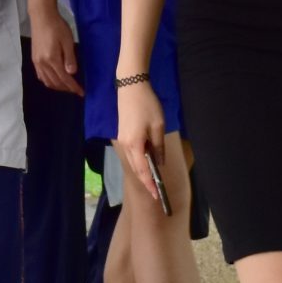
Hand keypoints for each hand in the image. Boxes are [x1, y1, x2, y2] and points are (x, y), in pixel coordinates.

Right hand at [30, 6, 82, 93]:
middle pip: (55, 82)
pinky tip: (54, 79)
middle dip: (66, 88)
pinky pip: (41, 76)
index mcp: (52, 59)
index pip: (64, 78)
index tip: (81, 92)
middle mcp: (42, 63)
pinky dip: (48, 81)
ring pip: (47, 81)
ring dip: (57, 86)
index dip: (73, 87)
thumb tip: (72, 73)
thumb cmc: (57, 27)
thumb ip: (70, 58)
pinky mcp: (34, 59)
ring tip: (67, 86)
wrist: (42, 17)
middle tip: (76, 89)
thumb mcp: (67, 41)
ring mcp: (36, 62)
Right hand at [115, 82, 168, 212]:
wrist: (131, 87)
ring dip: (142, 171)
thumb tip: (159, 162)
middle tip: (157, 192)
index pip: (142, 170)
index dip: (149, 184)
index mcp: (134, 144)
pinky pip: (131, 153)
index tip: (157, 195)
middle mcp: (125, 145)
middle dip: (146, 181)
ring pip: (132, 161)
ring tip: (154, 180)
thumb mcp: (158, 126)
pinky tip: (147, 162)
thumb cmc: (147, 105)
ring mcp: (122, 140)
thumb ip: (158, 146)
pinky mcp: (123, 134)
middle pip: (136, 168)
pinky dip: (139, 161)